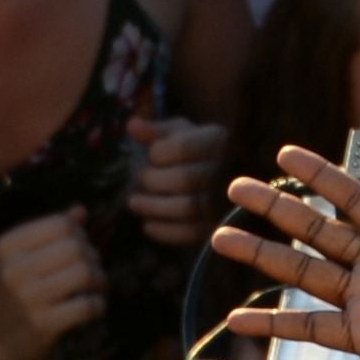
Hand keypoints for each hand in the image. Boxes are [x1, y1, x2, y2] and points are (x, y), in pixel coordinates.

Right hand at [0, 210, 106, 359]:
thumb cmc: (15, 291)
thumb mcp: (23, 257)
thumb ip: (51, 232)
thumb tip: (80, 210)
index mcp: (8, 245)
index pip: (61, 224)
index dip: (80, 235)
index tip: (80, 250)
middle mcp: (15, 268)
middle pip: (76, 248)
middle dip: (94, 259)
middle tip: (92, 272)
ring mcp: (29, 297)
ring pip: (85, 274)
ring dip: (100, 281)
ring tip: (95, 289)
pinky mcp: (44, 323)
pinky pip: (88, 306)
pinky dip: (99, 305)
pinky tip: (92, 308)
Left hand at [122, 114, 228, 252]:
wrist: (226, 180)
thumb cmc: (196, 153)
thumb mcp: (180, 134)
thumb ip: (157, 131)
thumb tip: (132, 126)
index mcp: (217, 142)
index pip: (182, 148)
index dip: (158, 153)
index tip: (152, 155)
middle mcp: (225, 173)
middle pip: (183, 179)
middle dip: (152, 181)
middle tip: (140, 181)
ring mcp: (224, 203)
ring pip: (186, 208)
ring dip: (152, 206)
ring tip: (134, 202)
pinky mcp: (217, 228)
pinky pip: (191, 234)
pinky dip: (165, 232)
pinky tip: (148, 225)